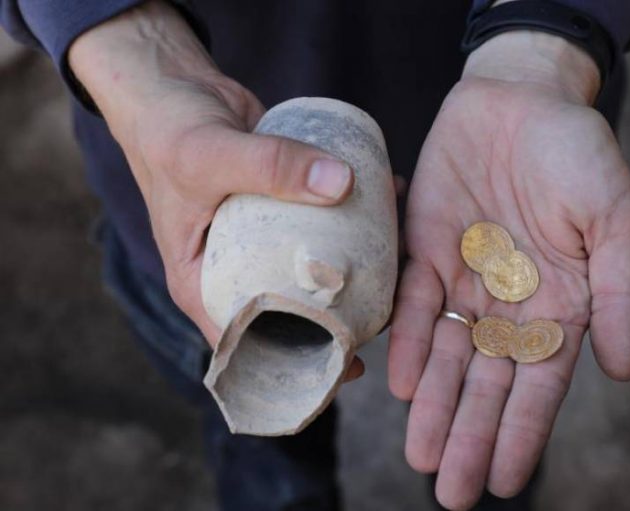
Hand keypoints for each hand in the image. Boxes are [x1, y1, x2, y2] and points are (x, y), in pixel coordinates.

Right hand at [68, 2, 362, 377]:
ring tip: (399, 266)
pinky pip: (323, 222)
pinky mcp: (285, 208)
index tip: (346, 368)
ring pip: (312, 269)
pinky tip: (389, 205)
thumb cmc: (169, 131)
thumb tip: (343, 184)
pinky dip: (355, 218)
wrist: (173, 86)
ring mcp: (264, 241)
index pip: (249, 345)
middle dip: (338, 321)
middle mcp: (236, 270)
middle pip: (290, 314)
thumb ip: (270, 167)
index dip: (296, 367)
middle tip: (386, 317)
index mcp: (204, 285)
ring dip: (356, 269)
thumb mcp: (211, 155)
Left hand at [389, 31, 629, 508]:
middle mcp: (510, 302)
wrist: (521, 97)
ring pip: (448, 356)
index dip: (524, 432)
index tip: (507, 481)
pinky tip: (404, 383)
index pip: (541, 383)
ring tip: (421, 456)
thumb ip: (619, 292)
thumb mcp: (615, 217)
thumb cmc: (578, 153)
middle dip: (470, 436)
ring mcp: (466, 279)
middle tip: (451, 491)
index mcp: (561, 304)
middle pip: (488, 383)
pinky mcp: (425, 249)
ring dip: (435, 406)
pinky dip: (411, 342)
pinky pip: (416, 305)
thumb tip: (624, 370)